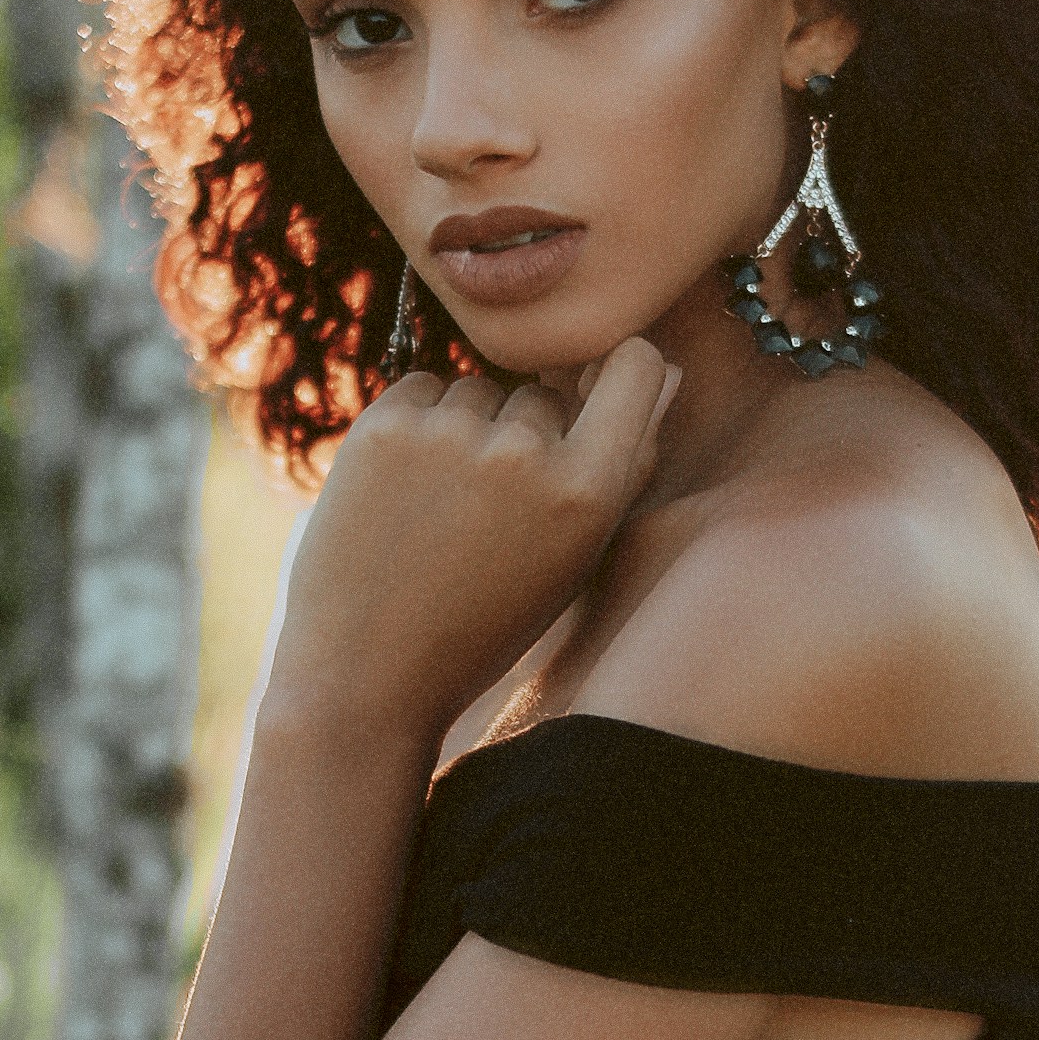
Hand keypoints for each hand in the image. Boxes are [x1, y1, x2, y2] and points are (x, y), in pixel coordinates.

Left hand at [270, 337, 679, 737]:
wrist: (368, 674)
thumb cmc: (485, 623)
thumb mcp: (576, 558)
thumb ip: (628, 464)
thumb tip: (670, 367)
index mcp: (589, 492)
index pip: (635, 366)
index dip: (619, 367)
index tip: (594, 389)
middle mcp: (525, 454)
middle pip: (541, 395)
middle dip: (522, 437)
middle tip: (486, 515)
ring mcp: (451, 435)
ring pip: (478, 391)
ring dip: (465, 431)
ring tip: (439, 510)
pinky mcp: (385, 427)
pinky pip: (420, 389)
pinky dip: (414, 426)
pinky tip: (401, 494)